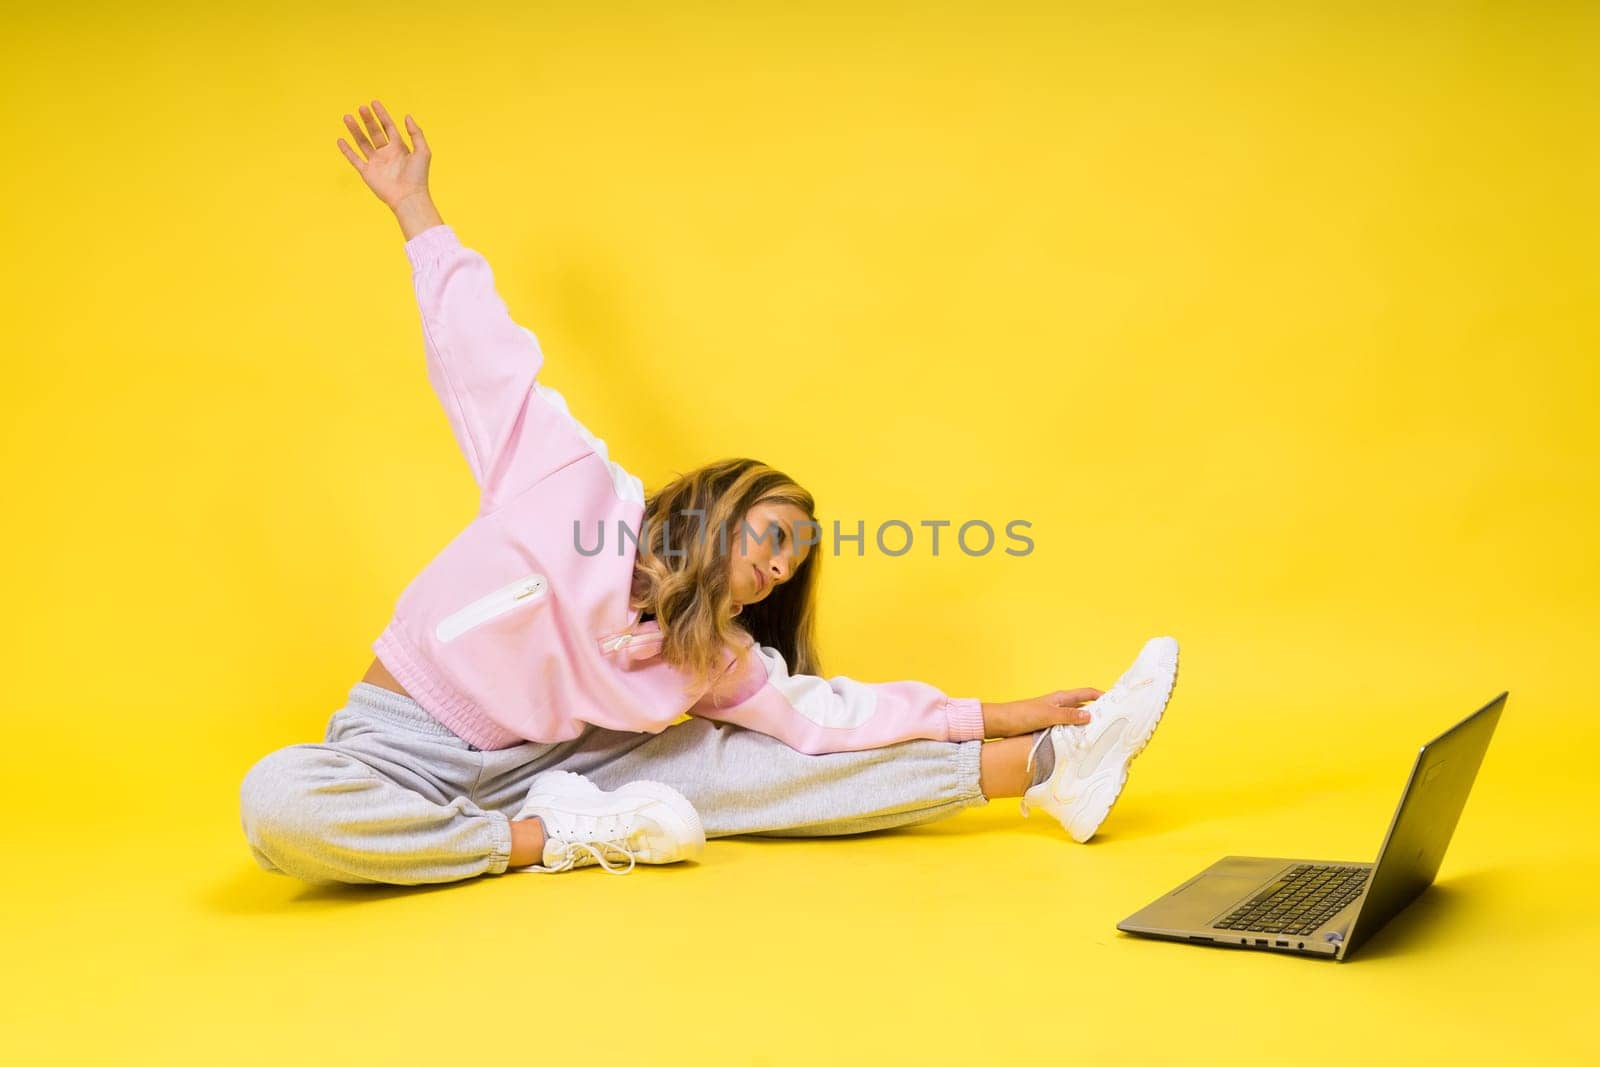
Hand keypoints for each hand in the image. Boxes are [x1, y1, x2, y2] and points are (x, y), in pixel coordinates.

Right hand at [335, 99, 431, 209]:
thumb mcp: (422, 151)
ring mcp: (376, 163)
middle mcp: (386, 153)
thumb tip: (407, 116)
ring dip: (355, 130)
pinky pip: (354, 159)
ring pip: (362, 142)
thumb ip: (416, 133)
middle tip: (361, 108)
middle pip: (374, 132)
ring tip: (347, 117)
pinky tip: (340, 139)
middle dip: (368, 120)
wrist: (408, 198)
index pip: (388, 127)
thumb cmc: (418, 176)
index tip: (374, 103)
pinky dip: (346, 150)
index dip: (381, 115)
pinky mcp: (367, 172)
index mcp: (399, 148)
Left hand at [981, 688, 1104, 738]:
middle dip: (1099, 713)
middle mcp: (1061, 705)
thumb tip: (1090, 716)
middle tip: (1114, 722)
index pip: (1088, 693)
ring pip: (1077, 720)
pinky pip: (1068, 730)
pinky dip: (1076, 734)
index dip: (1103, 696)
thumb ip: (1068, 716)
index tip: (1118, 702)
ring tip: (1101, 736)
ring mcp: (1055, 716)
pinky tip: (1081, 744)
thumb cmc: (1022, 714)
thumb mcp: (1048, 715)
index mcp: (1062, 697)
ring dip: (1087, 726)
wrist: (1001, 723)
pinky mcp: (1049, 727)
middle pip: (1085, 707)